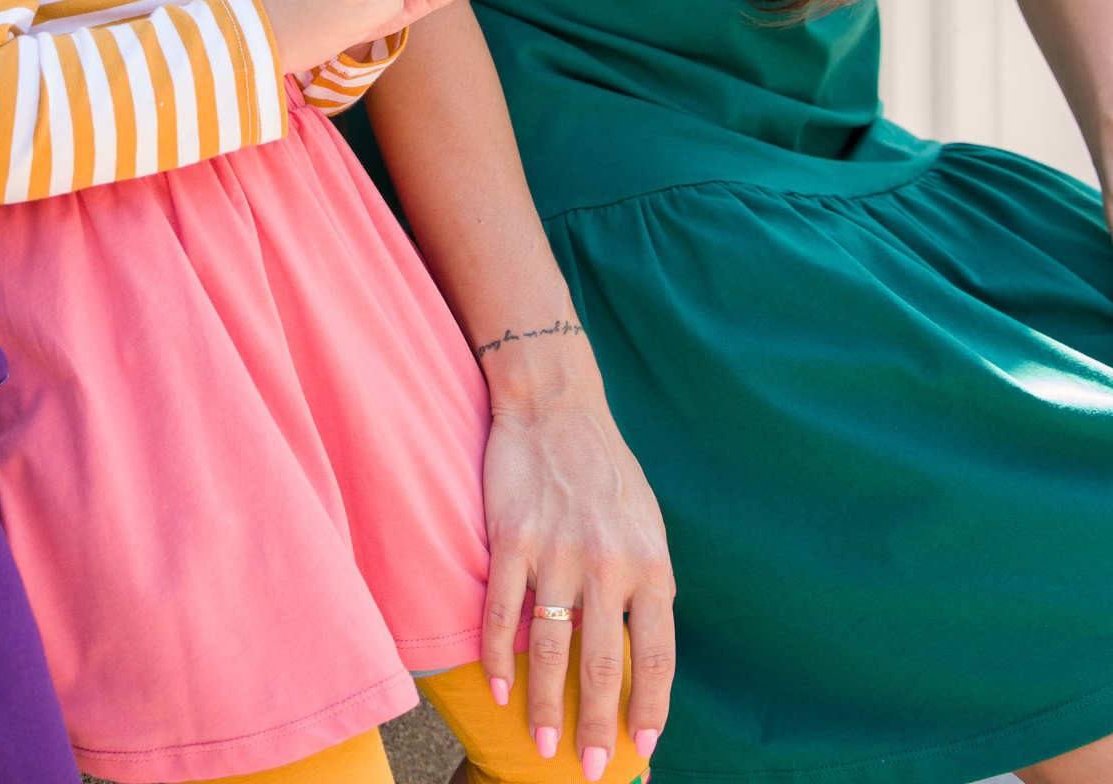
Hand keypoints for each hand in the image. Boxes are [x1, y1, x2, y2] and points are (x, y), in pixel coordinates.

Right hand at [481, 400, 675, 769]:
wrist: (555, 407)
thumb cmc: (605, 471)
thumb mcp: (645, 527)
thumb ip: (643, 585)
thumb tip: (637, 651)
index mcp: (650, 566)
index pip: (657, 657)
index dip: (650, 709)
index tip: (640, 748)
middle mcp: (608, 565)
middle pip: (603, 666)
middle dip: (597, 727)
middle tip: (588, 771)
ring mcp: (557, 553)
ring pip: (553, 650)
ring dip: (547, 707)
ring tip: (544, 745)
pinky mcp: (512, 539)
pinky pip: (504, 613)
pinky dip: (499, 658)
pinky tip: (498, 688)